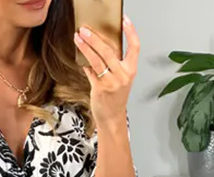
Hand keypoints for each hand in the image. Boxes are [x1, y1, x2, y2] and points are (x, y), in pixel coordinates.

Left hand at [74, 15, 139, 129]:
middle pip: (109, 51)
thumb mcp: (119, 79)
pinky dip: (84, 62)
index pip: (135, 47)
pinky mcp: (100, 88)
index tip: (124, 20)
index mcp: (131, 70)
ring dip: (86, 47)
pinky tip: (79, 54)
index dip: (131, 32)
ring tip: (78, 38)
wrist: (112, 118)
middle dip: (95, 39)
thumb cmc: (115, 99)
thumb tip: (99, 47)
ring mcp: (112, 82)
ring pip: (97, 60)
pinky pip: (90, 71)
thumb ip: (112, 64)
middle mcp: (123, 75)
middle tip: (86, 30)